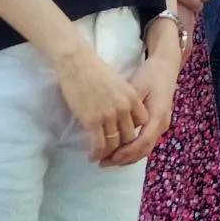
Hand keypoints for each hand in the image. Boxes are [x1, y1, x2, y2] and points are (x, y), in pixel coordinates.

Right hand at [54, 42, 150, 162]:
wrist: (77, 63)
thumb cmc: (95, 71)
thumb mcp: (119, 84)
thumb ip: (124, 99)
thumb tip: (122, 114)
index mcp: (133, 97)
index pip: (142, 122)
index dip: (134, 132)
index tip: (125, 138)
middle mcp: (124, 108)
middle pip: (129, 136)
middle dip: (122, 147)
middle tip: (113, 153)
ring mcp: (109, 115)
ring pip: (114, 143)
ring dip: (108, 154)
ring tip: (101, 157)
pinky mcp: (92, 120)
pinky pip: (98, 143)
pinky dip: (96, 153)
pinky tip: (92, 156)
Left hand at [105, 35, 179, 165]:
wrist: (165, 66)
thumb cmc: (150, 75)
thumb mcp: (136, 88)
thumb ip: (126, 108)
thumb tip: (111, 125)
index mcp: (158, 115)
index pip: (142, 142)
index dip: (124, 152)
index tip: (106, 156)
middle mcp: (162, 124)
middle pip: (143, 150)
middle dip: (123, 159)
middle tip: (102, 162)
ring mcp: (161, 125)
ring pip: (145, 149)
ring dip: (127, 157)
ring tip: (107, 160)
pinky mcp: (157, 124)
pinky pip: (145, 143)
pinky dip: (132, 150)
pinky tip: (118, 152)